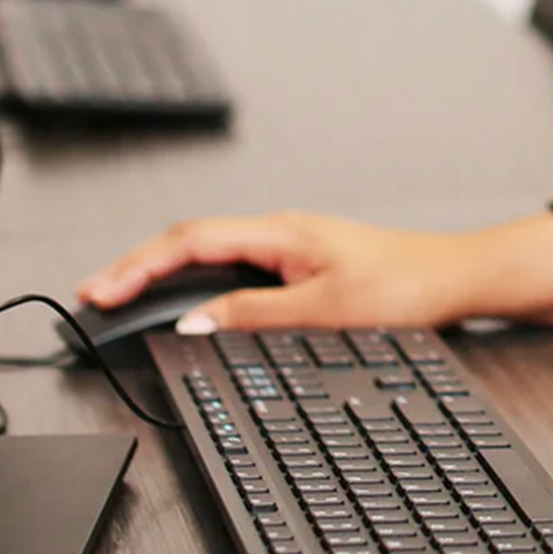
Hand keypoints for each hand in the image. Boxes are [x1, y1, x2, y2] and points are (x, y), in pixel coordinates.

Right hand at [77, 208, 552, 332]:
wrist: (458, 278)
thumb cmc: (407, 286)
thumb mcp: (326, 309)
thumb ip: (256, 314)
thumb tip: (195, 320)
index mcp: (282, 233)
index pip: (191, 239)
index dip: (139, 265)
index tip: (101, 291)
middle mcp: (283, 233)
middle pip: (192, 242)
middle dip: (138, 267)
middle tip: (94, 298)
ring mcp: (292, 248)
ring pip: (212, 254)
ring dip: (165, 274)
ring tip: (124, 302)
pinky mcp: (303, 266)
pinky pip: (235, 267)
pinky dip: (199, 283)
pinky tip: (186, 304)